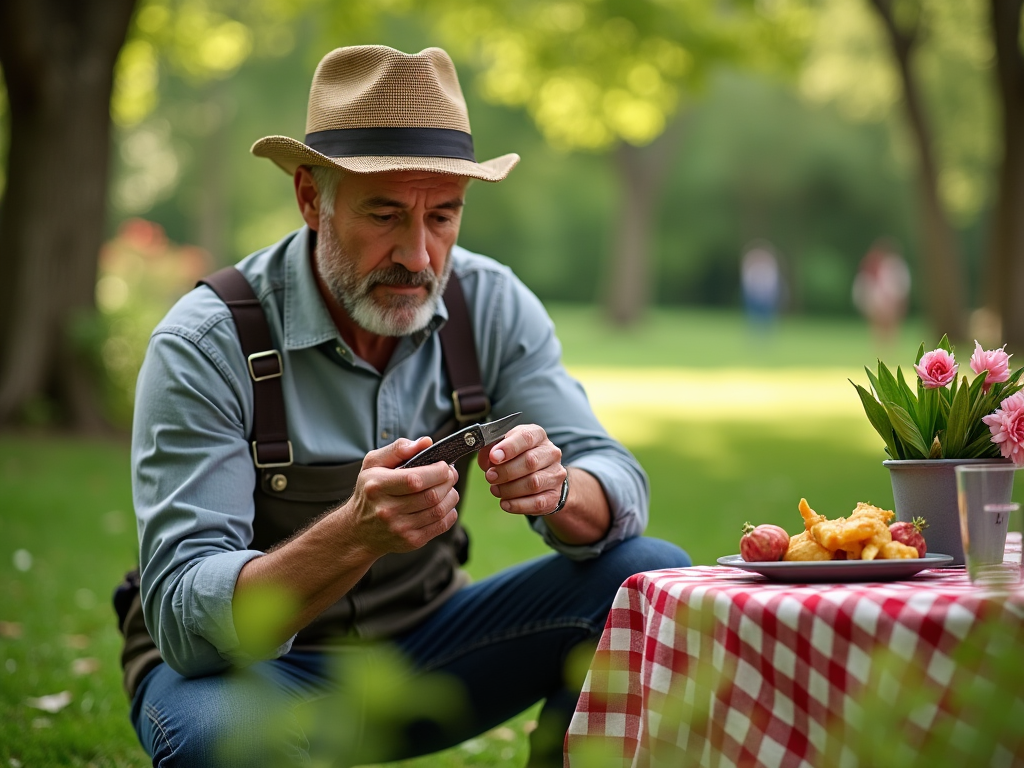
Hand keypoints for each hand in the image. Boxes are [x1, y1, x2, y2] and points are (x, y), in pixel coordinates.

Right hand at [344, 436, 459, 556]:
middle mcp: (387, 510)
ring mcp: (399, 528)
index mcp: (377, 486)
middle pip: (431, 495)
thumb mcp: (373, 463)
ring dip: (451, 496)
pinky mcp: (411, 541)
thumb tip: (426, 442)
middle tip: (450, 474)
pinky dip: (450, 512)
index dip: (437, 471)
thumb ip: (398, 448)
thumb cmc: (369, 491)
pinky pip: (441, 525)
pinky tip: (444, 504)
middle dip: (448, 481)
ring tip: (448, 487)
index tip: (444, 465)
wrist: (358, 529)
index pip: (415, 480)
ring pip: (439, 510)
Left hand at [478, 424, 566, 515]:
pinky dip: (517, 505)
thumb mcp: (504, 448)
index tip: (494, 457)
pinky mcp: (554, 496)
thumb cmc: (518, 458)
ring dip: (509, 489)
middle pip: (530, 461)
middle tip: (490, 476)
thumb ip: (491, 450)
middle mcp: (551, 453)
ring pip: (534, 483)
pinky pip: (537, 502)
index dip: (509, 447)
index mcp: (537, 435)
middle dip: (506, 471)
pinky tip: (505, 503)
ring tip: (495, 489)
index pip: (526, 437)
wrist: (543, 477)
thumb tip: (486, 459)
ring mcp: (555, 475)